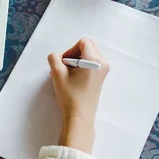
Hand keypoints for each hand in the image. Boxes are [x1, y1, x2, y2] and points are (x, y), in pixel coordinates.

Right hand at [47, 38, 109, 153]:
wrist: (80, 116)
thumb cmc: (70, 95)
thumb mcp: (57, 74)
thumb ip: (54, 59)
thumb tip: (57, 56)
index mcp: (95, 59)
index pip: (83, 42)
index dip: (71, 49)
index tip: (65, 63)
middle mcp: (103, 62)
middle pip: (88, 46)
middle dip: (75, 53)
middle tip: (66, 67)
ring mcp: (104, 70)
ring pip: (90, 54)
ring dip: (78, 60)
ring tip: (69, 74)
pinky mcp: (102, 77)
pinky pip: (93, 62)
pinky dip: (83, 65)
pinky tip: (75, 78)